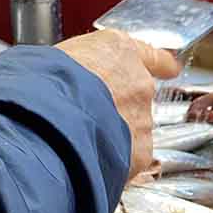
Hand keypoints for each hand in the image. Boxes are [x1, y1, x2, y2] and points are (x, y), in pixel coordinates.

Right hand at [56, 31, 180, 178]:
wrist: (45, 121)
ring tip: (80, 142)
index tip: (171, 67)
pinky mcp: (139, 151)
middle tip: (86, 118)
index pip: (151, 55)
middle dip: (116, 109)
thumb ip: (76, 70)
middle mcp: (138, 82)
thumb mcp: (55, 61)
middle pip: (135, 97)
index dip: (161, 63)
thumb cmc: (41, 85)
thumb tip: (64, 80)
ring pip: (132, 130)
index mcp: (118, 50)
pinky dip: (112, 162)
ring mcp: (142, 117)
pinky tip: (87, 160)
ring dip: (112, 137)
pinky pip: (128, 158)